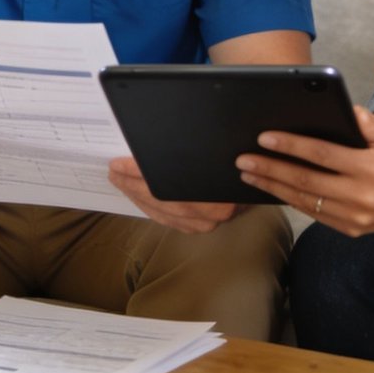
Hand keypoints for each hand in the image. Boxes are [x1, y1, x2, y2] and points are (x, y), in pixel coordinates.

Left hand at [107, 157, 242, 233]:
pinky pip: (166, 219)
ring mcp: (205, 223)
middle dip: (131, 185)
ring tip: (119, 181)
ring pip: (160, 211)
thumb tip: (155, 144)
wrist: (260, 176)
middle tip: (113, 170)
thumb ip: (193, 152)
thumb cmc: (237, 160)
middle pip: (161, 199)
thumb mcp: (216, 150)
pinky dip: (147, 207)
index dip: (138, 174)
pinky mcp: (198, 228)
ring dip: (136, 196)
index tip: (119, 163)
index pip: (167, 184)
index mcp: (217, 192)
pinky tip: (136, 196)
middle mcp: (212, 211)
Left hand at [237, 106, 373, 236]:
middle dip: (270, 169)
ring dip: (273, 188)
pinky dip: (292, 201)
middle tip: (243, 160)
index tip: (264, 137)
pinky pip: (315, 215)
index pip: (322, 154)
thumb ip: (366, 121)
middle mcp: (363, 196)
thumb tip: (341, 109)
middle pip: (306, 181)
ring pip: (306, 201)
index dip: (291, 145)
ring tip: (249, 175)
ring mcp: (356, 217)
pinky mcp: (352, 230)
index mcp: (372, 167)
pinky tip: (274, 189)